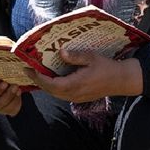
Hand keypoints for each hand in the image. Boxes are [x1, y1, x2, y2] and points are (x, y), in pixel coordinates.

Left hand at [28, 49, 142, 101]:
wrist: (121, 81)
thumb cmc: (107, 67)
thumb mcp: (91, 57)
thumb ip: (75, 56)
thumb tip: (60, 52)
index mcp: (75, 84)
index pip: (50, 83)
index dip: (38, 77)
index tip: (28, 69)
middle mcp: (73, 94)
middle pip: (49, 90)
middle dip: (38, 81)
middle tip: (28, 70)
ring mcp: (76, 97)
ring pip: (55, 93)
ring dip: (45, 84)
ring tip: (36, 73)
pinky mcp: (79, 97)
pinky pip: (61, 94)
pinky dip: (53, 87)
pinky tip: (51, 78)